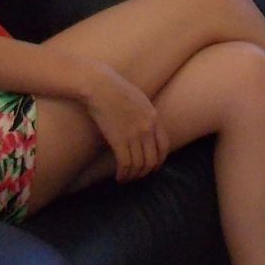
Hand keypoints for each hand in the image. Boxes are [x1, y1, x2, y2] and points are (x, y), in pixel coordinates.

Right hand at [79, 62, 165, 181]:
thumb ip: (146, 116)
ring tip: (126, 179)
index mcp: (154, 117)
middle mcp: (147, 128)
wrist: (99, 85)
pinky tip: (119, 177)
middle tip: (137, 176)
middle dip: (145, 172)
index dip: (159, 161)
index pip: (165, 146)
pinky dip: (123, 174)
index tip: (152, 167)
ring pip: (139, 165)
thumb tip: (145, 132)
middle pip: (152, 159)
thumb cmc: (115, 89)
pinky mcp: (118, 140)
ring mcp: (133, 134)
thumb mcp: (139, 100)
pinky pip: (125, 164)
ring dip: (133, 176)